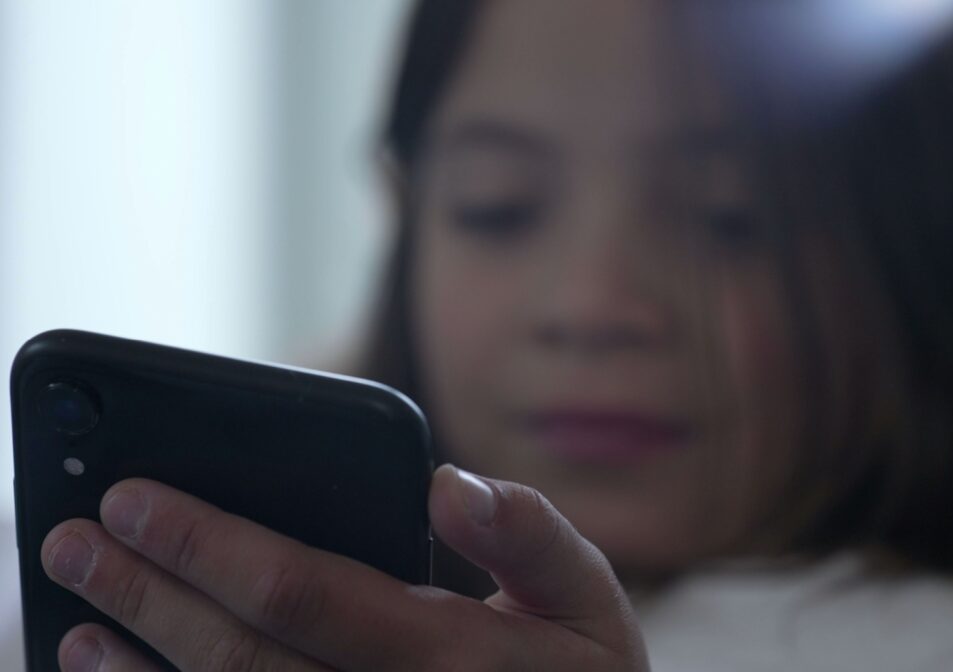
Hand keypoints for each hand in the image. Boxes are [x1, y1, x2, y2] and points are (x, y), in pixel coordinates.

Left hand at [42, 465, 649, 670]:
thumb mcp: (588, 601)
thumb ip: (531, 535)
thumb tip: (450, 482)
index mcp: (446, 656)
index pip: (302, 593)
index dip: (209, 544)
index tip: (134, 496)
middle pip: (236, 660)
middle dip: (147, 594)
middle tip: (71, 539)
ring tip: (74, 622)